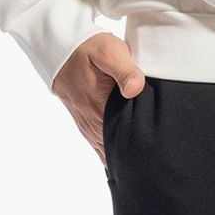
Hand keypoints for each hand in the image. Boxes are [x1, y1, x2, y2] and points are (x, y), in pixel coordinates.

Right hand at [53, 37, 146, 166]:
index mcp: (100, 110)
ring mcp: (86, 123)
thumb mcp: (109, 52)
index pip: (123, 142)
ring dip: (121, 156)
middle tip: (155, 168)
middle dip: (133, 158)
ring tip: (141, 168)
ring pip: (106, 149)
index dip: (139, 152)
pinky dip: (109, 151)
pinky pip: (97, 143)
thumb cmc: (88, 48)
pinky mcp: (83, 119)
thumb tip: (135, 89)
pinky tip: (120, 158)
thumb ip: (125, 71)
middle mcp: (92, 122)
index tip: (156, 160)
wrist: (58, 45)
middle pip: (115, 150)